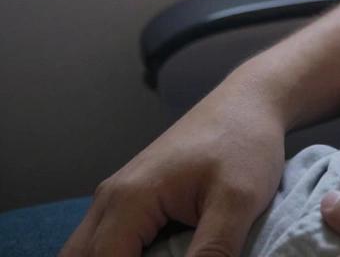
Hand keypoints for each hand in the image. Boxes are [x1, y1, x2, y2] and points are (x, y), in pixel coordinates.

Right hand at [60, 86, 285, 256]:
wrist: (247, 103)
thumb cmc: (244, 143)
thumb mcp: (239, 200)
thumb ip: (213, 251)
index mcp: (128, 200)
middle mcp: (110, 200)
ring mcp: (115, 198)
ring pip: (87, 251)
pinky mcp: (129, 200)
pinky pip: (107, 241)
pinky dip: (121, 254)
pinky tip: (162, 254)